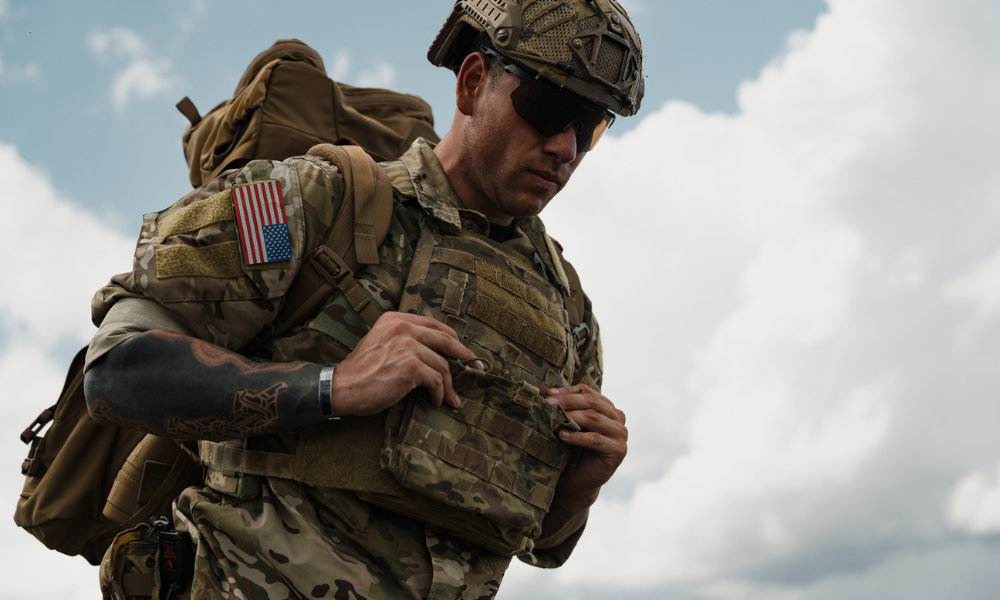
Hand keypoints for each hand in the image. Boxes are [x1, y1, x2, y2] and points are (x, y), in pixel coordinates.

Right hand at [330, 312, 482, 416]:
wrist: (343, 387)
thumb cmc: (362, 371)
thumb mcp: (381, 342)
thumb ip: (405, 339)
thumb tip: (437, 352)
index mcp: (396, 319)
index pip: (435, 325)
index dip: (453, 339)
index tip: (465, 352)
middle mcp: (403, 328)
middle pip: (445, 339)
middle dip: (465, 356)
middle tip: (476, 368)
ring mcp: (407, 345)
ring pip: (442, 365)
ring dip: (449, 384)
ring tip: (450, 398)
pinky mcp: (411, 365)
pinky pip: (436, 380)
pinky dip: (439, 392)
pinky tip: (436, 400)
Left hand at [546, 384, 627, 512]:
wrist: (579, 479)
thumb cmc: (574, 449)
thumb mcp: (572, 425)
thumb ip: (569, 410)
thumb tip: (550, 393)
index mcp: (608, 408)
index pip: (589, 392)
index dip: (569, 391)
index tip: (549, 392)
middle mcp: (618, 418)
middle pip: (592, 403)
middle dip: (568, 401)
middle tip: (549, 403)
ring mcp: (621, 434)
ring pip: (594, 418)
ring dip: (571, 416)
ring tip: (553, 418)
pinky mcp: (618, 450)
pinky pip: (595, 439)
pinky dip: (577, 436)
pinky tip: (562, 435)